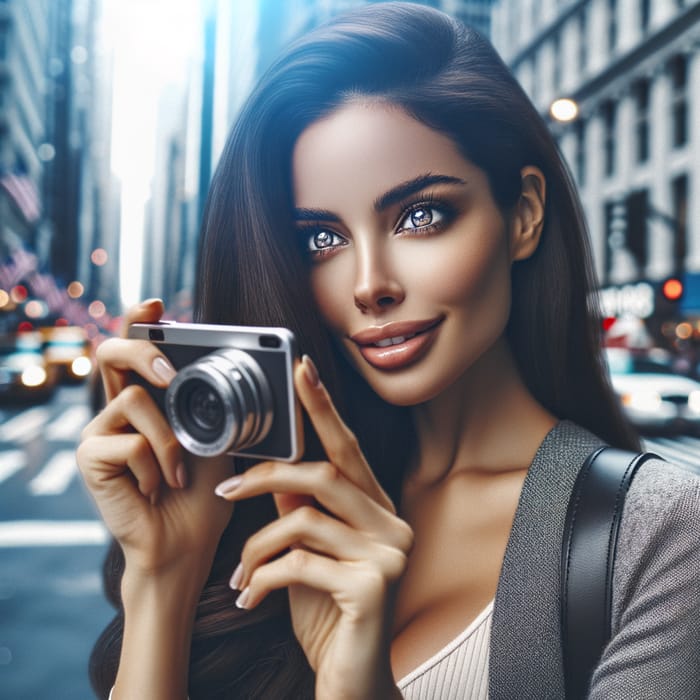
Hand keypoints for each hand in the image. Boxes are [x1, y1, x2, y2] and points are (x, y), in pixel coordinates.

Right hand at [76, 300, 233, 580]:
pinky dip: (155, 466)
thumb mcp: (217, 437)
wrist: (187, 544)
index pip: (136, 349)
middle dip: (143, 349)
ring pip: (133, 399)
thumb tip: (228, 366)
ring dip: (169, 439)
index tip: (157, 303)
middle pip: (111, 352)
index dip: (140, 321)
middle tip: (170, 371)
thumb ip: (211, 404)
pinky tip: (156, 488)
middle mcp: (118, 410)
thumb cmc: (203, 492)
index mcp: (148, 400)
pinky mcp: (90, 457)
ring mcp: (100, 432)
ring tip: (178, 473)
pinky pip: (128, 441)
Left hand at [214, 356, 412, 698]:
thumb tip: (271, 473)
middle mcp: (392, 523)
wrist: (350, 679)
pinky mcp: (375, 586)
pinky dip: (264, 576)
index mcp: (378, 509)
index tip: (301, 370)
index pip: (349, 448)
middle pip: (325, 474)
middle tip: (225, 489)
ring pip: (305, 519)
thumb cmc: (327, 612)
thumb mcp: (307, 553)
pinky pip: (300, 563)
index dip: (323, 407)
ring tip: (237, 572)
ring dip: (257, 544)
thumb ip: (297, 510)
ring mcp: (389, 554)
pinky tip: (250, 596)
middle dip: (268, 476)